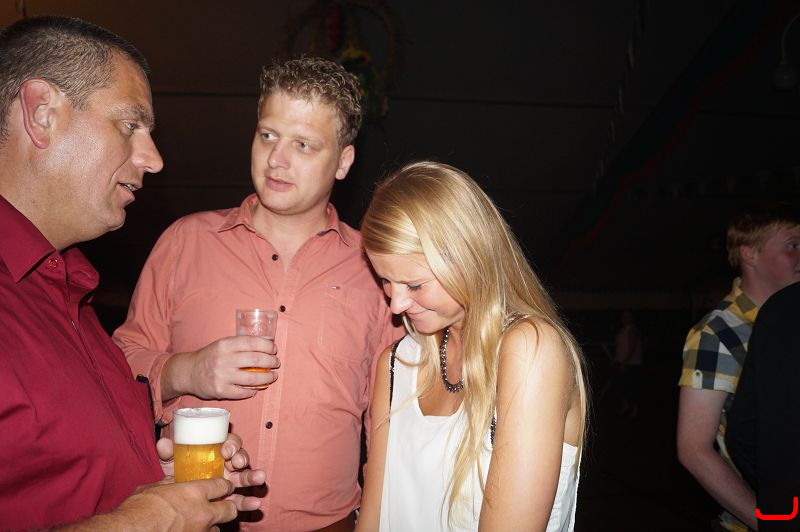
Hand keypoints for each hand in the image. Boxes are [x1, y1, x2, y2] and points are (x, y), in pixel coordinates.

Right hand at [116, 477, 240, 530]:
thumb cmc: (136, 510)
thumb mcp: (154, 488)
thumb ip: (171, 484)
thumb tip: (176, 481)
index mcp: (194, 492)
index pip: (223, 485)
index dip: (224, 486)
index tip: (223, 487)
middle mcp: (202, 513)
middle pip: (231, 509)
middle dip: (228, 506)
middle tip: (221, 506)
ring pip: (218, 528)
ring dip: (212, 525)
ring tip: (200, 523)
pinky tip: (190, 531)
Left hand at [157, 434, 266, 502]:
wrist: (177, 495)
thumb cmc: (180, 471)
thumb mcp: (173, 461)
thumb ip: (169, 452)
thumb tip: (163, 444)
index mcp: (217, 451)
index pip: (229, 442)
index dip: (231, 444)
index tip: (226, 450)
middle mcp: (227, 464)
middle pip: (240, 457)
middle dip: (242, 458)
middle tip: (238, 462)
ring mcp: (231, 481)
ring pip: (245, 477)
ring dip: (253, 477)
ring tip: (260, 479)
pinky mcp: (231, 497)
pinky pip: (242, 499)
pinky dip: (248, 502)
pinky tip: (255, 503)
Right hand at [167, 336, 279, 399]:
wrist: (188, 372)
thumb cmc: (210, 357)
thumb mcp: (222, 344)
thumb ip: (240, 345)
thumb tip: (266, 346)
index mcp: (226, 345)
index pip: (253, 343)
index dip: (268, 346)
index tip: (274, 350)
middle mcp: (224, 359)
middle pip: (256, 360)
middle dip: (271, 362)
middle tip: (276, 363)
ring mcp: (222, 376)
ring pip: (253, 379)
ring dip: (267, 378)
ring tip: (272, 376)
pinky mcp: (221, 391)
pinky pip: (243, 393)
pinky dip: (253, 391)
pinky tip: (257, 388)